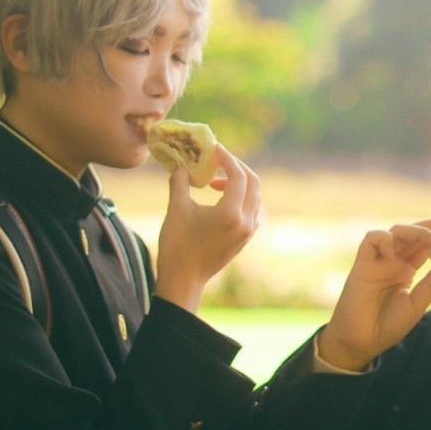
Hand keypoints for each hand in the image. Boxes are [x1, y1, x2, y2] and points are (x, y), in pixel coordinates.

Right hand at [154, 143, 260, 312]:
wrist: (183, 281)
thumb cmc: (177, 245)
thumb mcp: (176, 209)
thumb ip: (180, 181)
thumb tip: (182, 163)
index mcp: (231, 214)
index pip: (238, 175)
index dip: (227, 158)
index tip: (213, 149)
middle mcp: (246, 222)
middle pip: (253, 183)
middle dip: (236, 167)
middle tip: (217, 161)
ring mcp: (248, 232)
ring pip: (254, 197)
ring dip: (238, 183)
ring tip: (214, 183)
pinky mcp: (244, 239)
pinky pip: (251, 211)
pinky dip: (240, 198)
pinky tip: (220, 200)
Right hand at [318, 217, 430, 371]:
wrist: (362, 342)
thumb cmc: (387, 326)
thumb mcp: (417, 304)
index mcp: (406, 270)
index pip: (425, 245)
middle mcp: (393, 261)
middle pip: (414, 233)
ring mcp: (378, 261)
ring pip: (396, 231)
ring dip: (417, 231)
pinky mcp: (362, 263)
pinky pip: (371, 239)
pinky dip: (385, 239)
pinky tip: (396, 252)